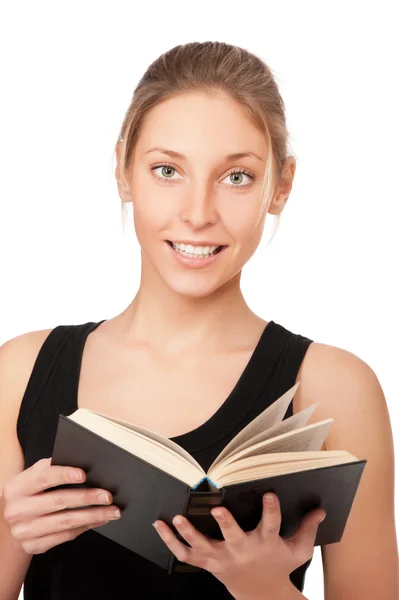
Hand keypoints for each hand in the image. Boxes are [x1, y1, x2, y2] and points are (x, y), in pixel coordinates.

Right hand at [2, 457, 121, 553]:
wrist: (10, 521)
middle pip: (59, 501)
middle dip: (87, 497)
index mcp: (17, 487)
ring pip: (65, 522)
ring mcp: (24, 531)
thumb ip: (52, 468)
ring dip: (93, 516)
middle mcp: (17, 510)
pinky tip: (98, 520)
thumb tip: (83, 461)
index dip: (64, 475)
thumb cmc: (29, 493)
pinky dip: (85, 527)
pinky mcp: (33, 546)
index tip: (84, 474)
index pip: (43, 478)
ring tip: (112, 511)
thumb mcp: (33, 477)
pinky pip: (65, 536)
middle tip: (108, 496)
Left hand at [153, 492, 325, 598]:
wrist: (261, 596)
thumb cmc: (278, 567)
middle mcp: (242, 550)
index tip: (270, 494)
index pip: (271, 524)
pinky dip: (170, 542)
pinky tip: (160, 526)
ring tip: (177, 518)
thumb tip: (321, 509)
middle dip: (226, 524)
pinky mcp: (208, 563)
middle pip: (234, 537)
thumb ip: (308, 529)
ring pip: (203, 547)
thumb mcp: (298, 551)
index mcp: (265, 543)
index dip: (271, 510)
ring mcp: (222, 558)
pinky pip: (185, 555)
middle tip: (217, 511)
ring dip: (189, 533)